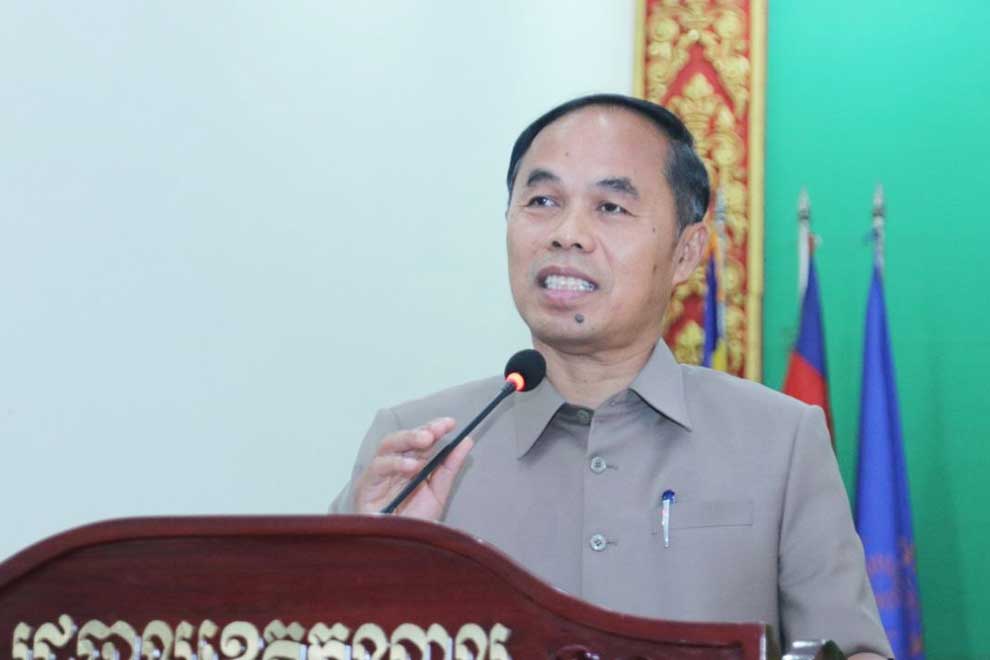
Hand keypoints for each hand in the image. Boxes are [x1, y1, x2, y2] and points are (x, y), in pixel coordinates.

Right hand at [353, 417, 473, 519]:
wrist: (400, 551)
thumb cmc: (415, 524)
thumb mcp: (438, 493)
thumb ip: (450, 467)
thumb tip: (466, 441)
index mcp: (410, 465)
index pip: (420, 440)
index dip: (433, 428)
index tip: (450, 423)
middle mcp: (393, 466)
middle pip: (403, 439)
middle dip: (420, 430)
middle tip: (437, 430)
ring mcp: (379, 475)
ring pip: (387, 446)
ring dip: (407, 439)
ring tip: (426, 440)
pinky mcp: (366, 486)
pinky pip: (378, 467)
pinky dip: (395, 463)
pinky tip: (411, 466)